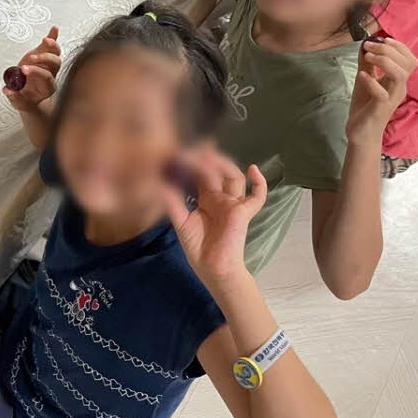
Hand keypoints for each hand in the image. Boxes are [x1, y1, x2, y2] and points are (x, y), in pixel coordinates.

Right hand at [2, 26, 61, 110]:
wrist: (30, 98)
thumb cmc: (25, 98)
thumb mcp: (19, 102)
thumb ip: (14, 96)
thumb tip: (7, 90)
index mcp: (47, 88)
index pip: (46, 77)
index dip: (36, 72)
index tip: (23, 70)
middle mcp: (52, 76)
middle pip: (55, 64)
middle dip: (43, 59)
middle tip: (30, 58)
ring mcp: (50, 66)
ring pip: (56, 54)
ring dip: (51, 46)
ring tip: (44, 40)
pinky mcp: (45, 57)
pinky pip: (52, 46)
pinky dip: (53, 37)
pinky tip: (54, 29)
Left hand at [162, 150, 266, 287]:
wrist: (213, 269)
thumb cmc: (198, 248)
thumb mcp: (181, 222)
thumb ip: (171, 201)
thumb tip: (158, 180)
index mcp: (206, 199)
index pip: (202, 174)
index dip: (193, 162)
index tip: (179, 151)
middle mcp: (221, 198)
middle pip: (217, 171)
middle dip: (206, 158)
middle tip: (192, 149)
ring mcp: (233, 203)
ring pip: (233, 176)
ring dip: (223, 163)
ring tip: (208, 155)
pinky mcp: (243, 212)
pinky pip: (257, 196)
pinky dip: (259, 182)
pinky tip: (253, 169)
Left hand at [346, 36, 417, 145]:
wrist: (360, 131)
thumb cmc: (365, 105)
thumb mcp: (365, 78)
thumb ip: (366, 62)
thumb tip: (365, 42)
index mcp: (398, 79)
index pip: (410, 58)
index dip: (398, 45)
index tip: (379, 38)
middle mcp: (399, 88)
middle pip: (408, 63)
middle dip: (388, 49)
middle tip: (369, 46)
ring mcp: (392, 98)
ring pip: (399, 75)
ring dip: (383, 61)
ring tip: (367, 57)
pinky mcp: (381, 108)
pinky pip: (382, 93)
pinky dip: (371, 81)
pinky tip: (362, 76)